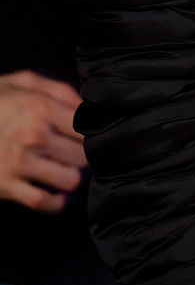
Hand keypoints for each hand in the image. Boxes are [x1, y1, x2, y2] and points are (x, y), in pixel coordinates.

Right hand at [0, 71, 86, 211]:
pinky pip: (46, 202)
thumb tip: (88, 105)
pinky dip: (59, 201)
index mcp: (40, 107)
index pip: (88, 128)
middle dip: (88, 158)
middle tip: (83, 157)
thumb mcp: (22, 82)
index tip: (94, 137)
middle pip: (84, 156)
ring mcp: (19, 164)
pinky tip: (60, 193)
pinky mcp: (6, 187)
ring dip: (75, 179)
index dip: (96, 134)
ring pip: (71, 180)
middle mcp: (33, 136)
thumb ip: (59, 89)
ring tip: (72, 173)